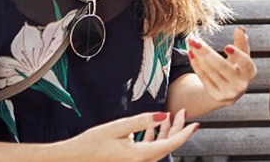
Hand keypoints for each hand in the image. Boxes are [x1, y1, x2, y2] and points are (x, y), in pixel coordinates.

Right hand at [59, 110, 197, 161]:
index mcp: (139, 155)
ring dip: (166, 131)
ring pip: (159, 147)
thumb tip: (163, 115)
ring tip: (170, 115)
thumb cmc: (91, 143)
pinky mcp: (131, 160)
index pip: (170, 144)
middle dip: (177, 128)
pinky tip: (154, 125)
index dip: (184, 133)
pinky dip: (154, 136)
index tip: (195, 123)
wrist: (74, 157)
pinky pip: (149, 149)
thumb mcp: (117, 127)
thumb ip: (142, 121)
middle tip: (182, 112)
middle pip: (167, 145)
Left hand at [187, 27, 255, 105]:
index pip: (245, 63)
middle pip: (222, 66)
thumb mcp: (242, 56)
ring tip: (191, 44)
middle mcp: (240, 84)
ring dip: (198, 56)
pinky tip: (191, 54)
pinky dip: (196, 64)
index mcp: (250, 72)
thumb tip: (240, 29)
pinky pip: (203, 77)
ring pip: (210, 71)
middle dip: (207, 52)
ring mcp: (227, 91)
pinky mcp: (215, 94)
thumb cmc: (238, 67)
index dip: (237, 55)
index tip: (226, 46)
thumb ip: (241, 42)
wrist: (231, 90)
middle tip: (195, 40)